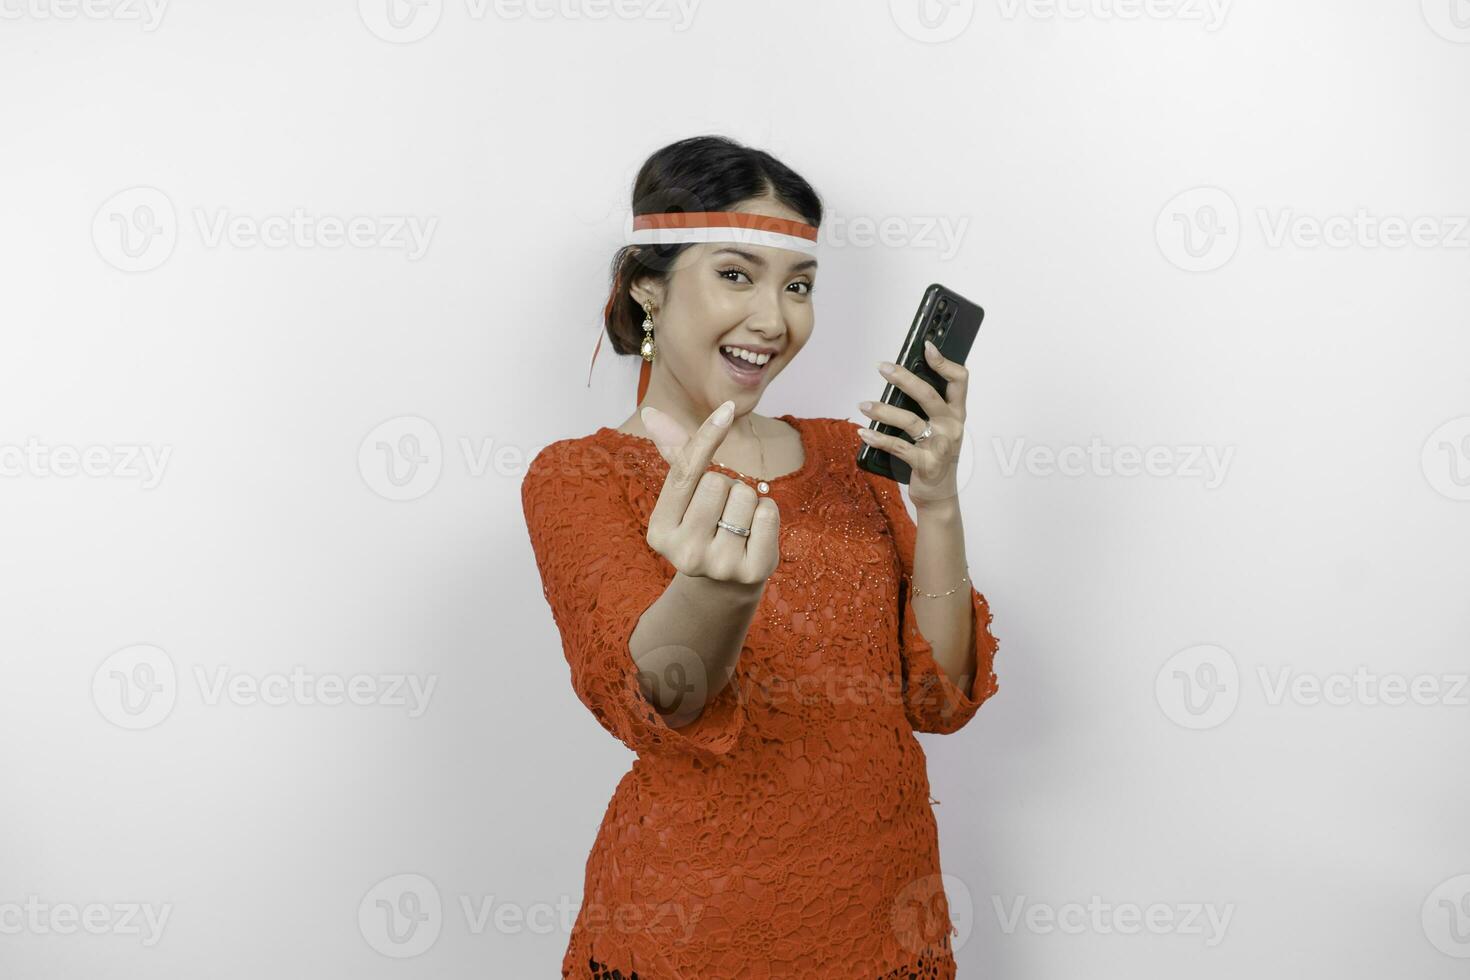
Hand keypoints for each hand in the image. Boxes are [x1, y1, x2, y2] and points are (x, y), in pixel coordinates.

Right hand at [640, 402, 781, 589]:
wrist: (724, 586)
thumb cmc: (705, 527)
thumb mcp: (685, 497)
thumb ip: (675, 454)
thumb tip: (652, 412)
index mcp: (660, 530)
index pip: (685, 471)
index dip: (707, 436)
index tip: (728, 407)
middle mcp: (683, 552)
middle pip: (719, 481)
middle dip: (728, 485)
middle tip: (722, 513)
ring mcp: (718, 565)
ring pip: (747, 495)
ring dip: (749, 501)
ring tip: (738, 525)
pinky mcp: (750, 572)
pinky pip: (769, 514)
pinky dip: (769, 515)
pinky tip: (756, 534)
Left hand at [857, 339, 968, 506]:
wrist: (939, 495)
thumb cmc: (934, 455)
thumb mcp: (937, 429)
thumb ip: (927, 408)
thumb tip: (901, 380)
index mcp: (956, 413)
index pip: (959, 380)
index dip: (944, 362)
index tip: (926, 347)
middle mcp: (952, 426)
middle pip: (929, 396)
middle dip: (904, 379)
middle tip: (882, 367)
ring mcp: (941, 446)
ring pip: (910, 421)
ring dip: (883, 411)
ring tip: (863, 405)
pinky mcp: (927, 464)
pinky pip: (899, 447)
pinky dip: (879, 439)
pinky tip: (864, 433)